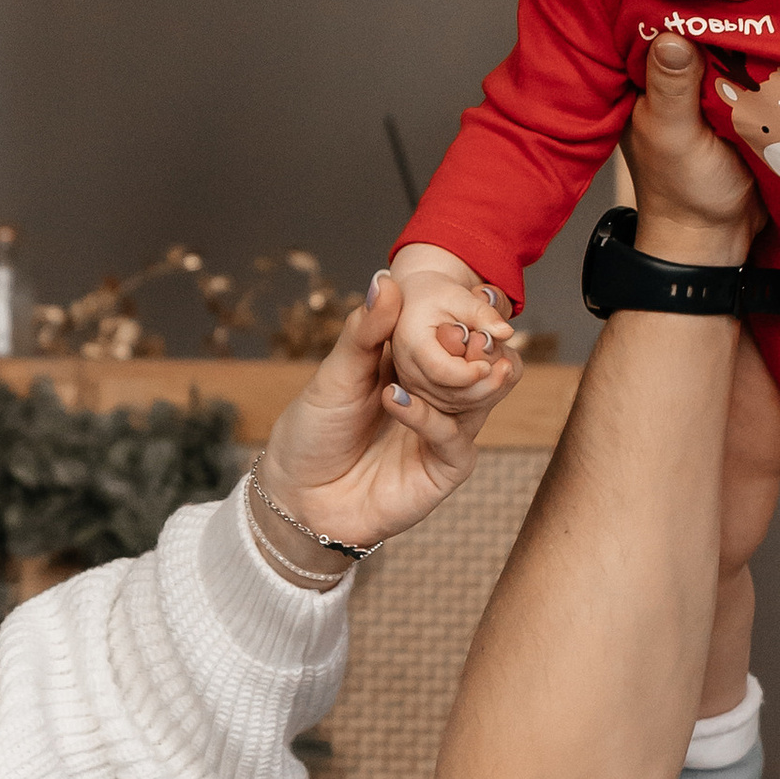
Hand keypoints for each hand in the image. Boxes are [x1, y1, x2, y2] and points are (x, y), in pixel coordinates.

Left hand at [257, 270, 517, 556]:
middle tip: (467, 323)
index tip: (470, 291)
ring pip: (480, 398)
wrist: (299, 498)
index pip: (453, 332)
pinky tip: (395, 398)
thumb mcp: (336, 374)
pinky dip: (428, 416)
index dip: (465, 312)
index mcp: (416, 366)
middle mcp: (438, 396)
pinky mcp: (444, 468)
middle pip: (478, 364)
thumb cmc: (313, 433)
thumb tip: (384, 280)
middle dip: (478, 342)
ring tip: (448, 351)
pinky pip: (452, 438)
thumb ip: (364, 332)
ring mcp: (444, 431)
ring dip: (467, 375)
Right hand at [386, 248, 517, 405]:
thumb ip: (482, 312)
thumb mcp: (459, 296)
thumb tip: (505, 332)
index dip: (470, 372)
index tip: (491, 363)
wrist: (416, 304)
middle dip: (484, 384)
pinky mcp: (423, 395)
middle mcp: (408, 370)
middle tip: (507, 365)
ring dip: (485, 391)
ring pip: (455, 405)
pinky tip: (492, 375)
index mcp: (412, 342)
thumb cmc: (437, 297)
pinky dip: (478, 396)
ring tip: (502, 365)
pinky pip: (454, 408)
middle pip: (450, 394)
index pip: (441, 371)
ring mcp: (414, 386)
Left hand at [627, 33, 758, 255]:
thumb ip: (671, 90)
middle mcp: (680, 83)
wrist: (717, 237)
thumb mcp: (673, 137)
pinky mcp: (744, 107)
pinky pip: (758, 78)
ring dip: (757, 40)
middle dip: (731, 19)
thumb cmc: (683, 192)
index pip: (666, 27)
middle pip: (706, 35)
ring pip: (735, 53)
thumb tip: (671, 37)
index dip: (688, 5)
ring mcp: (713, 94)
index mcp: (651, 84)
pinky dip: (772, 67)